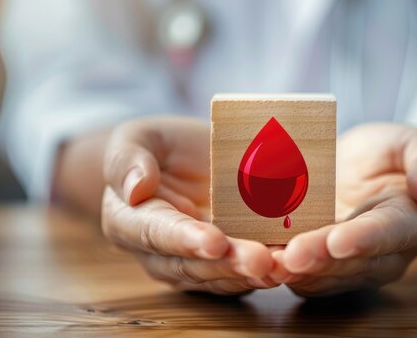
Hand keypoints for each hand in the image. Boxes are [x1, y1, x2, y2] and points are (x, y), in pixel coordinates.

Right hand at [101, 117, 275, 294]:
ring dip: (251, 276)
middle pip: (191, 265)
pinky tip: (290, 267)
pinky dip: (266, 273)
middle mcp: (158, 253)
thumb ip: (127, 160)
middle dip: (227, 264)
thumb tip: (135, 188)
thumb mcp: (137, 138)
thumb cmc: (159, 146)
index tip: (214, 240)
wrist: (186, 161)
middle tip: (260, 260)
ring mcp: (191, 263)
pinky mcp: (222, 264)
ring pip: (219, 277)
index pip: (155, 233)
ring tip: (281, 267)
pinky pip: (241, 275)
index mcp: (129, 221)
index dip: (185, 239)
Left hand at [269, 124, 416, 296]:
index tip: (338, 240)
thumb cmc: (397, 154)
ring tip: (270, 263)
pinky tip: (261, 263)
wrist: (373, 171)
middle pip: (354, 262)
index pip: (391, 232)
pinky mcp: (326, 264)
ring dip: (298, 273)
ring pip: (327, 276)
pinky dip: (284, 271)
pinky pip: (307, 275)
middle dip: (321, 260)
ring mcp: (355, 264)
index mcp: (415, 222)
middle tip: (291, 255)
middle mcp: (386, 253)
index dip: (365, 238)